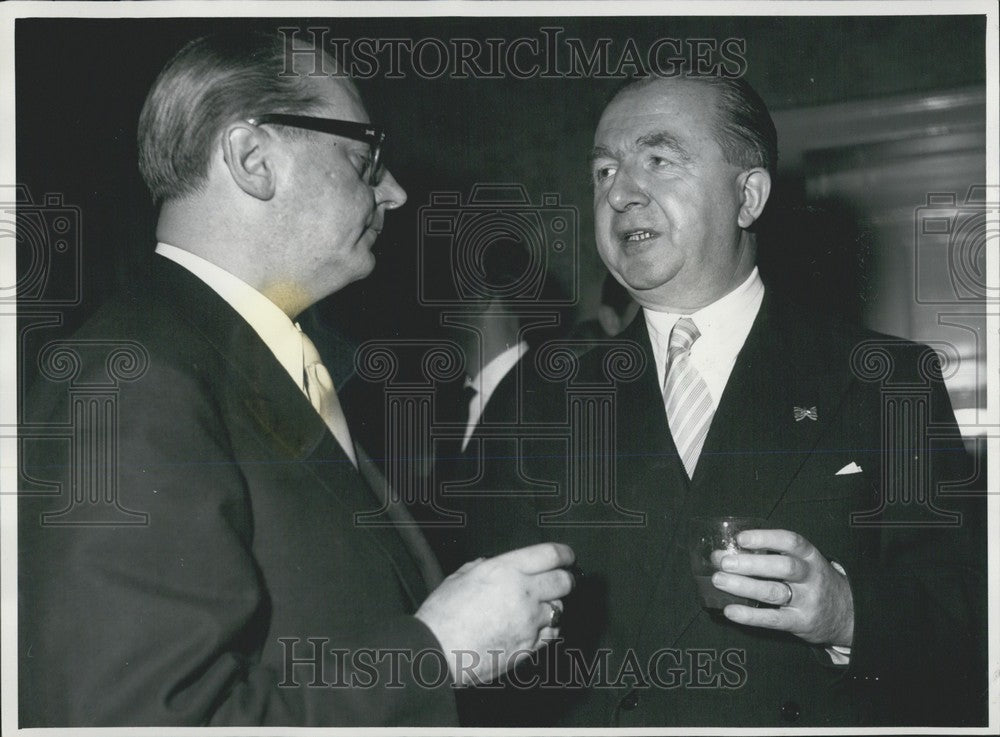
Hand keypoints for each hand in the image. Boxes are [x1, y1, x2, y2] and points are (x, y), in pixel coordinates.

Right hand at [415, 542, 574, 685]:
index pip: (550, 555)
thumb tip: (488, 564)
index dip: (564, 554)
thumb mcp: (458, 578)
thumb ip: (479, 567)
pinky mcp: (528, 646)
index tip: (567, 557)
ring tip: (540, 607)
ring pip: (559, 610)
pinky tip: (533, 628)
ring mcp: (528, 622)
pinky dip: (546, 629)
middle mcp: (523, 593)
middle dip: (565, 580)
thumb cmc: (441, 616)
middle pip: (563, 582)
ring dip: (553, 606)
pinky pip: (550, 635)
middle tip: (561, 580)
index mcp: (505, 570)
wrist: (436, 653)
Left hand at [710, 529, 853, 646]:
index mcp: (810, 556)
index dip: (765, 538)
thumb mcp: (803, 563)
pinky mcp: (800, 623)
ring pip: (774, 592)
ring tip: (720, 580)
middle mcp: (811, 576)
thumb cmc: (813, 582)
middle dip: (751, 563)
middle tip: (724, 562)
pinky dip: (750, 615)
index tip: (741, 538)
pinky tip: (731, 610)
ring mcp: (807, 601)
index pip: (791, 541)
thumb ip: (771, 555)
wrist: (847, 614)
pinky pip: (773, 619)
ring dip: (744, 586)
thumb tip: (724, 553)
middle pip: (783, 567)